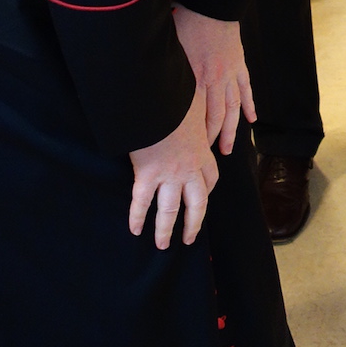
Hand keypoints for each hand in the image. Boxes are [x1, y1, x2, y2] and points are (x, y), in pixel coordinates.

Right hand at [128, 86, 218, 248]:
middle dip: (192, 224)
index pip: (210, 180)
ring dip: (164, 230)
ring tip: (162, 244)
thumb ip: (197, 121)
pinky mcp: (147, 175)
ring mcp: (169, 175)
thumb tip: (195, 117)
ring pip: (168, 210)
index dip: (206, 191)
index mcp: (203, 154)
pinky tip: (135, 229)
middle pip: (196, 205)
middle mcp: (189, 170)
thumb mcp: (196, 111)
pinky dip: (137, 216)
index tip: (201, 198)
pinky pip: (142, 202)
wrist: (159, 103)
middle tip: (188, 239)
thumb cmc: (178, 102)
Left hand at [173, 4, 254, 155]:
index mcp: (196, 79)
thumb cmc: (186, 24)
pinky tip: (251, 120)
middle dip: (213, 139)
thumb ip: (168, 73)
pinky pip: (246, 90)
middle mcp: (215, 81)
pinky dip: (249, 105)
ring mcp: (230, 74)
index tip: (192, 149)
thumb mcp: (171, 51)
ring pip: (233, 108)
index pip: (198, 116)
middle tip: (209, 156)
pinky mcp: (240, 65)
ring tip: (227, 148)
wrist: (210, 6)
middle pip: (216, 117)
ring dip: (231, 130)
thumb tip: (151, 86)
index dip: (196, 135)